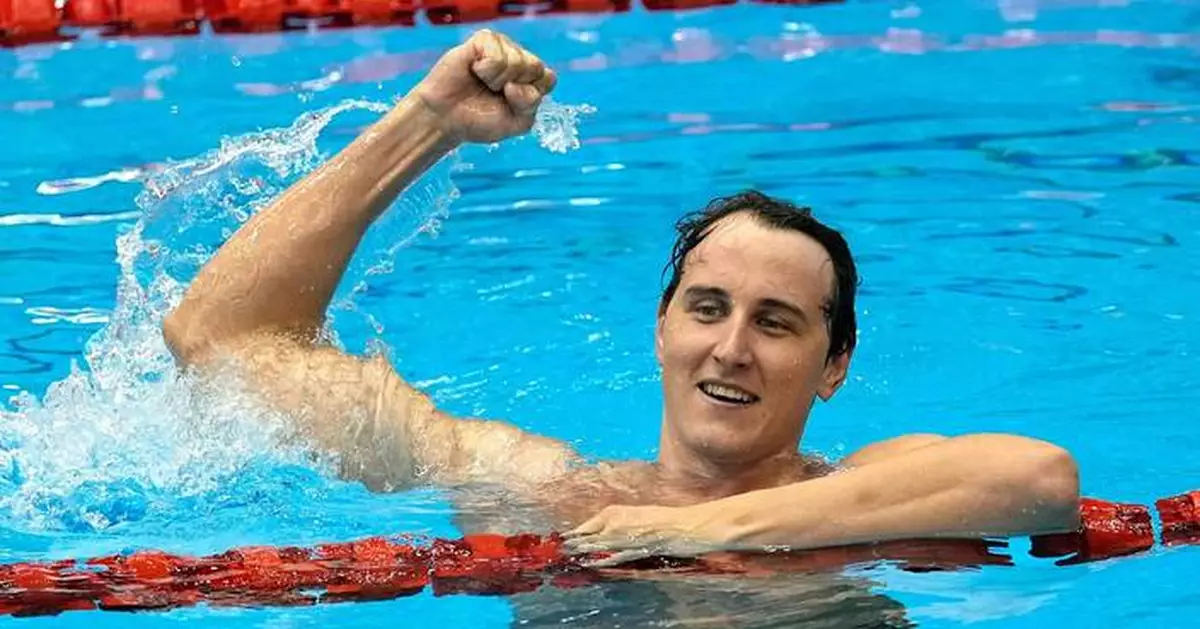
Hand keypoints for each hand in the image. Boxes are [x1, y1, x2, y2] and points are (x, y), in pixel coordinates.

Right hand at [414, 29, 556, 143]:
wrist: (446, 118)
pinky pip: (496, 54)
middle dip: (515, 87)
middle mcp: (519, 59)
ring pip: (516, 61)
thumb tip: (516, 84)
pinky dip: (485, 69)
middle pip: (535, 67)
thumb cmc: (480, 119)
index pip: (548, 78)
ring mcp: (501, 47)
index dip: (531, 95)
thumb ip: (529, 105)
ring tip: (483, 82)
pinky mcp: (483, 40)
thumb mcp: (516, 123)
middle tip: (495, 93)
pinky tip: (474, 70)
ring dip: (496, 80)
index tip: (511, 103)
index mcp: (531, 78)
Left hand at [561, 504, 729, 567]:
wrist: (689, 524)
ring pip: (598, 546)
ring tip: (569, 558)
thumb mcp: (640, 515)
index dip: (576, 533)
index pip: (590, 523)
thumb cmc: (667, 519)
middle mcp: (619, 522)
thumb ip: (622, 523)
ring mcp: (627, 536)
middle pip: (589, 535)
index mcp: (618, 511)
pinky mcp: (637, 549)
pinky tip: (592, 565)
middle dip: (574, 543)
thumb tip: (607, 533)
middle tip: (559, 551)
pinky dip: (603, 560)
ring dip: (583, 552)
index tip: (563, 539)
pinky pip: (616, 556)